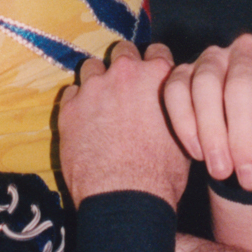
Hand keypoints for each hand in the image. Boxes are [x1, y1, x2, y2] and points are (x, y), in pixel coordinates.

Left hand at [57, 40, 190, 210]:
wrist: (125, 199)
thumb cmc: (159, 175)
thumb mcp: (182, 135)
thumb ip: (174, 109)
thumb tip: (174, 107)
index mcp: (157, 77)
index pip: (158, 52)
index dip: (155, 64)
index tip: (151, 75)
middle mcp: (124, 74)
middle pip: (123, 52)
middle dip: (125, 66)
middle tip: (126, 88)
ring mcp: (93, 89)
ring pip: (93, 67)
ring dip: (98, 81)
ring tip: (102, 104)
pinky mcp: (69, 109)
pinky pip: (72, 93)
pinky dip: (78, 103)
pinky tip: (85, 121)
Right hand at [162, 33, 251, 193]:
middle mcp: (248, 51)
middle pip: (240, 86)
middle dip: (243, 139)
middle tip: (249, 180)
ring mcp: (213, 58)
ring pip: (205, 84)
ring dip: (212, 132)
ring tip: (221, 171)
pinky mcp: (184, 73)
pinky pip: (176, 91)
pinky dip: (184, 123)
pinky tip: (198, 153)